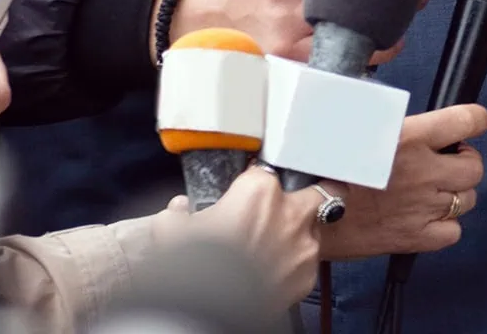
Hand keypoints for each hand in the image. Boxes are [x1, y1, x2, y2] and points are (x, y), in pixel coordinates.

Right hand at [155, 166, 336, 306]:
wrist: (210, 315)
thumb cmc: (196, 273)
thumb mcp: (171, 233)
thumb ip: (177, 214)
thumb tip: (177, 211)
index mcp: (259, 192)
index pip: (264, 172)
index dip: (252, 184)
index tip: (242, 196)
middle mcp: (289, 213)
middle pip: (312, 189)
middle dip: (300, 197)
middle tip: (278, 210)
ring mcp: (304, 245)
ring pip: (315, 226)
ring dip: (299, 231)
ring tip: (273, 245)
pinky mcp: (309, 276)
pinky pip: (309, 261)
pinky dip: (296, 263)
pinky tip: (274, 270)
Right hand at [318, 105, 486, 260]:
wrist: (309, 214)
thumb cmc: (324, 168)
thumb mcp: (354, 126)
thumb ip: (385, 118)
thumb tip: (395, 108)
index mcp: (410, 137)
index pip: (468, 121)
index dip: (475, 121)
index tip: (471, 124)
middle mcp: (424, 171)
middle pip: (474, 167)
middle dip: (465, 162)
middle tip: (447, 162)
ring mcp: (424, 206)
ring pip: (468, 199)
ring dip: (455, 194)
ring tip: (433, 191)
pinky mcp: (416, 237)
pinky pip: (453, 232)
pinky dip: (445, 226)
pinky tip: (426, 218)